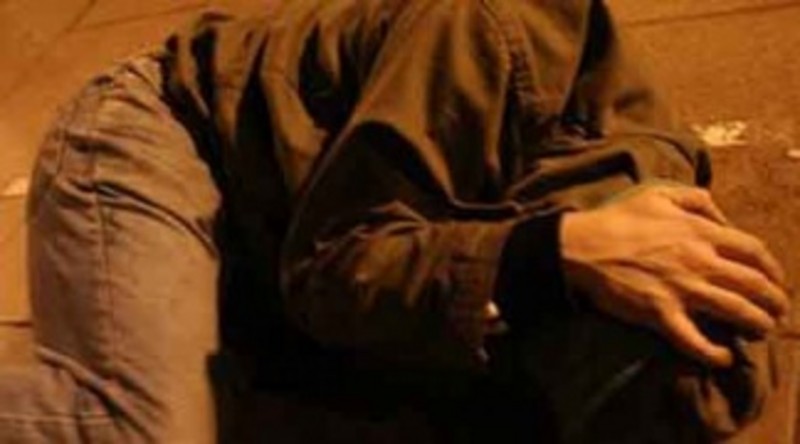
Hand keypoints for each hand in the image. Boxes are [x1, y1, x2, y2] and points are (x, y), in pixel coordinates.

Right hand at [560, 185, 788, 367]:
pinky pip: (694, 340)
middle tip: (777, 311)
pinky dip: (713, 353)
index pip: (754, 251)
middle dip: (774, 300)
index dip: (773, 268)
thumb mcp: (658, 193)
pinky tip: (723, 357)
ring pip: (735, 311)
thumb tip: (722, 216)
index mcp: (700, 232)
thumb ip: (696, 199)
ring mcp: (681, 289)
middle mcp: (699, 261)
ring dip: (757, 323)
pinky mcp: (660, 313)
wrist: (582, 246)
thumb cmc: (617, 219)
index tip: (776, 279)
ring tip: (763, 331)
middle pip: (754, 284)